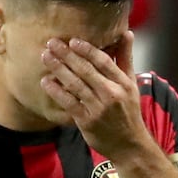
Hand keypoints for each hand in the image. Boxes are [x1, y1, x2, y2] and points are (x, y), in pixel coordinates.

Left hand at [39, 32, 145, 157]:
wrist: (129, 144)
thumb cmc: (128, 110)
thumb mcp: (131, 84)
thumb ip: (125, 58)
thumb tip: (127, 32)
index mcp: (123, 83)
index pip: (103, 62)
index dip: (87, 50)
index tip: (72, 40)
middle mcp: (111, 94)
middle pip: (86, 70)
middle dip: (67, 55)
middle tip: (51, 43)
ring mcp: (98, 108)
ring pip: (75, 85)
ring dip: (58, 69)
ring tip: (45, 57)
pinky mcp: (86, 121)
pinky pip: (69, 103)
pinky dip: (56, 91)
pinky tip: (46, 81)